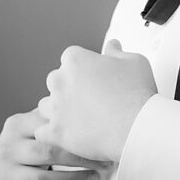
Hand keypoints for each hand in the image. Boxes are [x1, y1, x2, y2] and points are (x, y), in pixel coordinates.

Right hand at [0, 107, 110, 179]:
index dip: (79, 138)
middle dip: (80, 160)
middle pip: (47, 154)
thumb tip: (98, 113)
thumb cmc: (35, 136)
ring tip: (95, 179)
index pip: (50, 130)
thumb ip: (60, 115)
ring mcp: (7, 174)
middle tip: (104, 164)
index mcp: (17, 125)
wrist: (9, 160)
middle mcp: (8, 149)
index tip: (103, 142)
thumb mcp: (41, 121)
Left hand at [35, 40, 155, 162]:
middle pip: (56, 80)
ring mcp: (55, 107)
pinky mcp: (54, 131)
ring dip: (58, 110)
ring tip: (81, 117)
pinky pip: (43, 132)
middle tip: (91, 97)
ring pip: (46, 106)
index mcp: (76, 60)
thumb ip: (117, 51)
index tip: (96, 76)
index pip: (71, 58)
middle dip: (69, 87)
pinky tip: (70, 134)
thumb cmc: (137, 91)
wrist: (136, 126)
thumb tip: (111, 45)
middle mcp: (60, 81)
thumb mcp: (135, 61)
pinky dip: (53, 133)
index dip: (84, 67)